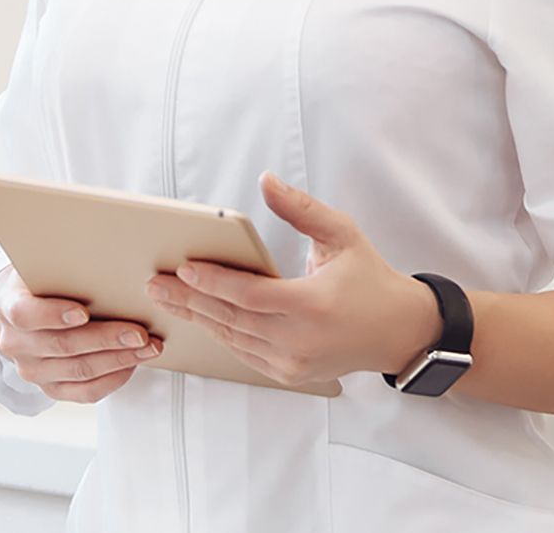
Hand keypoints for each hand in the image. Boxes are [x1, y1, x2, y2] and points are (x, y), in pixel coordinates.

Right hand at [0, 264, 165, 403]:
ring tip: (148, 347)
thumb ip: (66, 258)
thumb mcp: (47, 261)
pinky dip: (113, 379)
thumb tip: (104, 236)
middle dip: (106, 339)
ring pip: (79, 371)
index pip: (25, 314)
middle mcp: (16, 343)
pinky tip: (133, 363)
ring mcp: (33, 370)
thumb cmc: (46, 279)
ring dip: (119, 359)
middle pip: (62, 346)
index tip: (83, 312)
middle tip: (140, 332)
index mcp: (9, 306)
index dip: (53, 315)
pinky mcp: (51, 388)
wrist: (28, 309)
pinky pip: (84, 392)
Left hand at [143, 172, 440, 387]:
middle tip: (156, 282)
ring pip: (232, 339)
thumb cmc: (369, 278)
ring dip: (197, 317)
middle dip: (190, 300)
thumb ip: (301, 208)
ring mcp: (292, 363)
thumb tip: (267, 181)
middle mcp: (299, 341)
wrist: (397, 331)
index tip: (184, 268)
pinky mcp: (288, 373)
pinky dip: (218, 333)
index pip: (249, 296)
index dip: (214, 283)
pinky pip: (243, 353)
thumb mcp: (342, 234)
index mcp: (313, 305)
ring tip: (166, 297)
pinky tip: (197, 317)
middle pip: (231, 319)